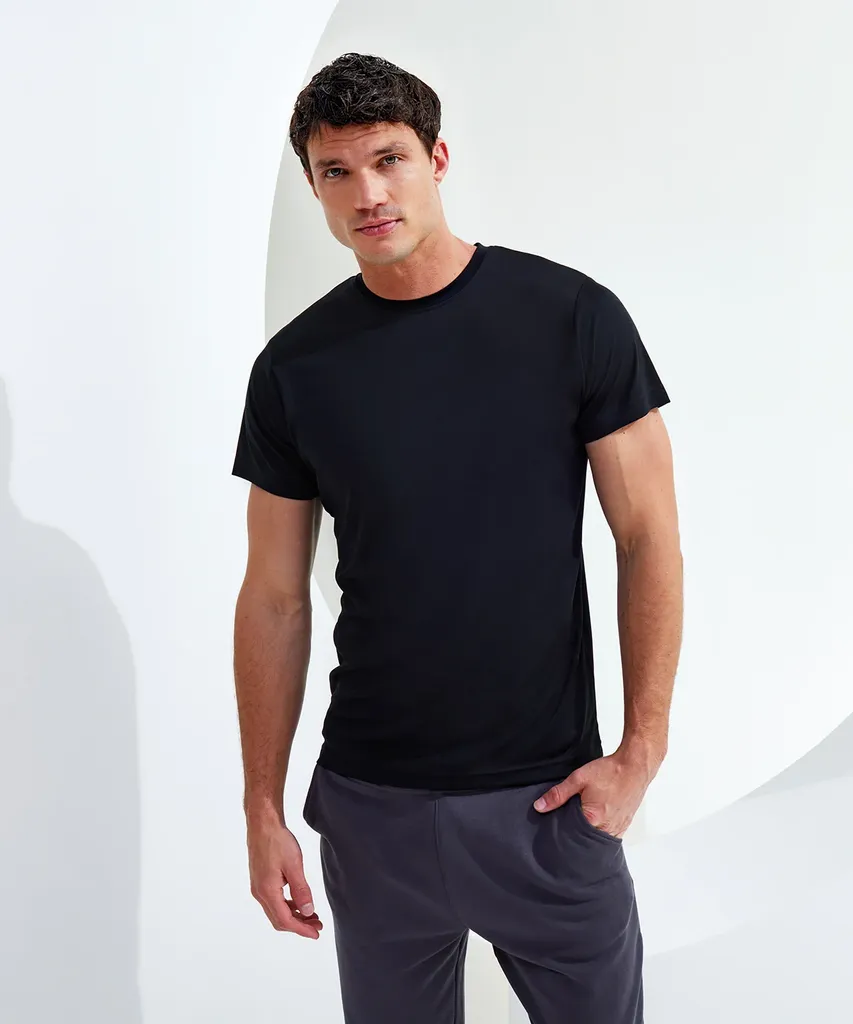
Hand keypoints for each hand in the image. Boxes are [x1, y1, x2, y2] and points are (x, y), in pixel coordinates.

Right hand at [247, 816, 323, 938]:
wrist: (262, 824)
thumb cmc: (277, 840)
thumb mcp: (294, 865)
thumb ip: (301, 890)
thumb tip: (307, 911)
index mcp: (267, 891)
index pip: (285, 920)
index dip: (301, 929)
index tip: (316, 933)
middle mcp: (260, 893)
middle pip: (279, 919)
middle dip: (299, 925)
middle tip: (317, 925)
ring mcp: (258, 887)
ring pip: (276, 911)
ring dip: (294, 915)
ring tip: (312, 914)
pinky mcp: (260, 880)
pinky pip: (274, 901)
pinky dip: (287, 905)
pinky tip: (299, 902)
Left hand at [533, 749, 654, 838]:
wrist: (635, 766)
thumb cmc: (610, 772)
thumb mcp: (578, 779)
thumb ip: (558, 794)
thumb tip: (539, 806)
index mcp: (593, 820)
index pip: (571, 836)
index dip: (561, 832)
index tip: (553, 830)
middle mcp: (607, 829)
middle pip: (584, 840)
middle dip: (574, 835)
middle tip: (565, 827)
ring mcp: (618, 829)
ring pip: (597, 840)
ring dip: (587, 834)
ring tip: (579, 824)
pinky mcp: (624, 826)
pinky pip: (608, 836)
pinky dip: (599, 832)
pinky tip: (593, 823)